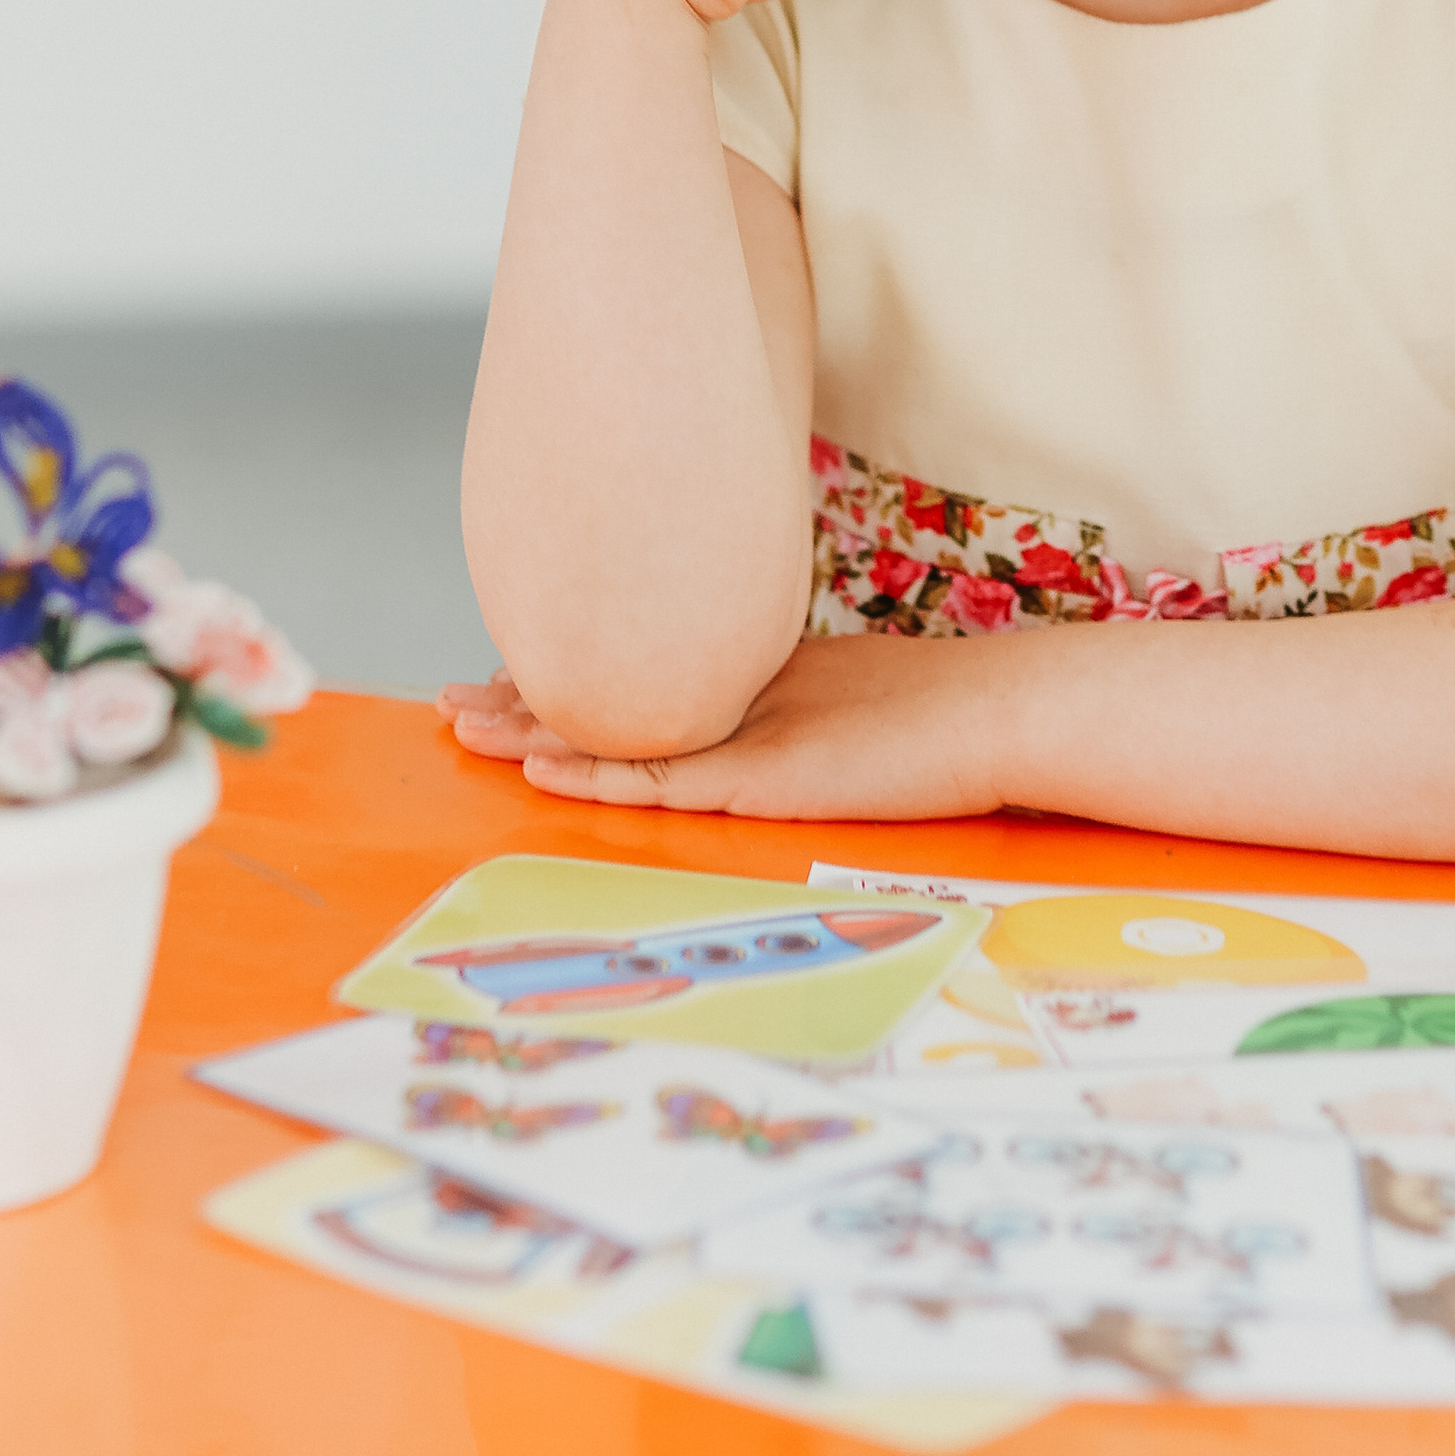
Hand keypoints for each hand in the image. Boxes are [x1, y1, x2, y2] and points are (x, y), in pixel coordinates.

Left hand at [437, 632, 1010, 820]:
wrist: (1001, 713)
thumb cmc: (944, 720)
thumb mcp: (847, 709)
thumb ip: (792, 712)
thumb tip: (742, 727)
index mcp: (752, 681)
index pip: (639, 680)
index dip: (569, 681)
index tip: (504, 676)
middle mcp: (734, 698)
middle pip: (613, 695)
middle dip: (527, 697)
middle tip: (453, 698)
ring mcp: (747, 733)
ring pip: (619, 732)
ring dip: (535, 728)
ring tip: (465, 723)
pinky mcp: (764, 774)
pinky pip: (662, 779)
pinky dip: (598, 771)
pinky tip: (545, 763)